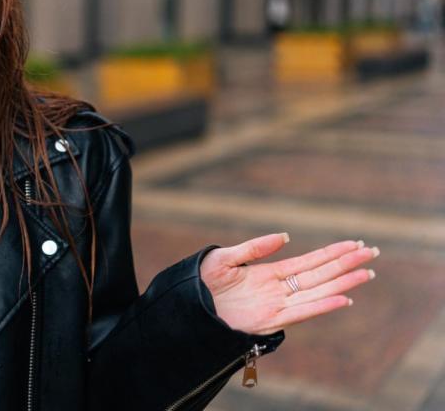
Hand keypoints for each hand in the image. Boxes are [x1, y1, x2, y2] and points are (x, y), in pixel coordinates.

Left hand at [200, 233, 377, 335]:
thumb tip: (286, 236)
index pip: (309, 261)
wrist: (185, 308)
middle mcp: (279, 289)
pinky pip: (302, 312)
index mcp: (270, 273)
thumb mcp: (225, 259)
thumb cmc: (201, 283)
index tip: (354, 244)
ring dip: (343, 283)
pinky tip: (344, 298)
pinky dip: (323, 306)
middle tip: (372, 252)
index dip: (331, 253)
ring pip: (318, 292)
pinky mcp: (270, 321)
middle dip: (346, 264)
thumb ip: (255, 248)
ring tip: (366, 273)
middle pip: (320, 274)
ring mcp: (277, 305)